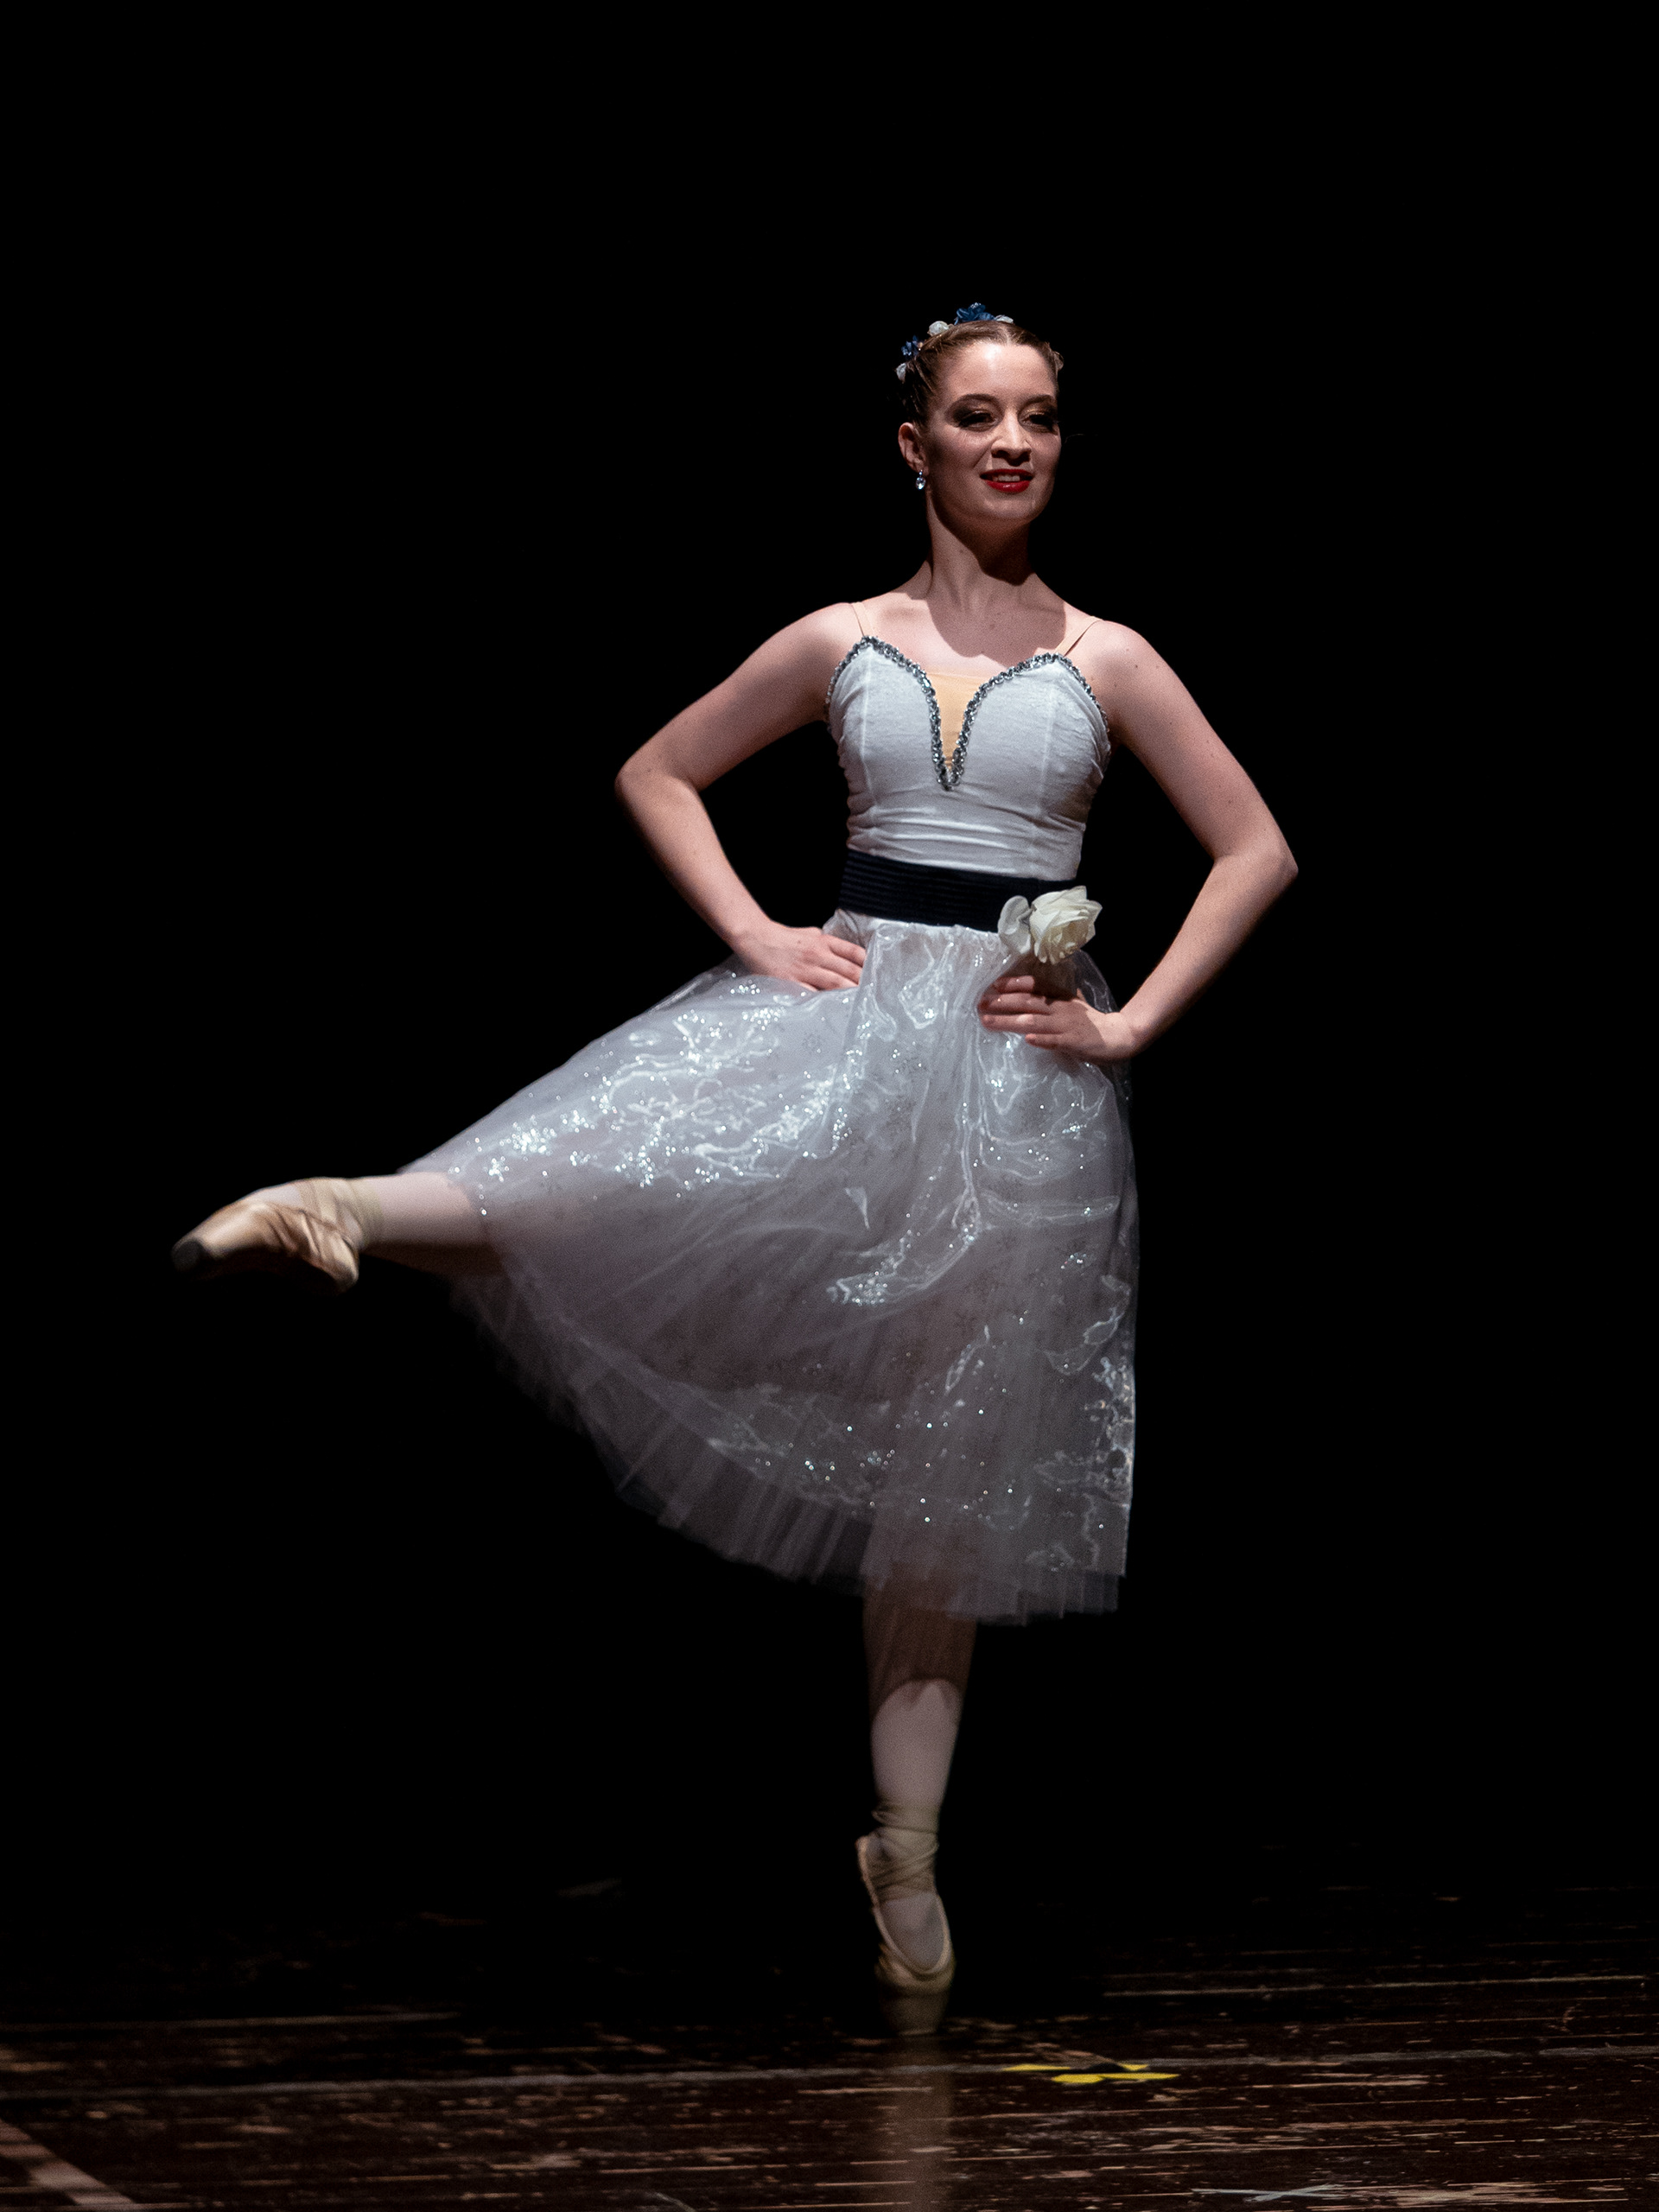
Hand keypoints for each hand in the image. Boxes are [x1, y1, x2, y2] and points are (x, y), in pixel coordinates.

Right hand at [734, 922, 866, 991]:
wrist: (755, 937)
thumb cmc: (782, 936)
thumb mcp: (809, 933)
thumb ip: (826, 943)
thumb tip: (842, 953)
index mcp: (824, 942)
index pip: (854, 953)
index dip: (867, 965)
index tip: (876, 975)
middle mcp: (818, 955)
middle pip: (848, 970)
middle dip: (863, 984)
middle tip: (875, 995)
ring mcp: (805, 969)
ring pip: (835, 983)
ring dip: (850, 994)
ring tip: (862, 1004)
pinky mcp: (792, 982)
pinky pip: (812, 994)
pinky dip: (824, 1002)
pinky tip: (835, 1010)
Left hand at [977, 973, 1139, 1060]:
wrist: (1117, 1036)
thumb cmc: (1090, 1021)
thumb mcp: (1071, 1003)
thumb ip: (1053, 997)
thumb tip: (1031, 989)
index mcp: (1060, 997)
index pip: (1034, 985)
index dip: (1013, 984)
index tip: (993, 985)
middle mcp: (1059, 1008)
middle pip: (1027, 1002)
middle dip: (1002, 1002)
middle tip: (980, 1003)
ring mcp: (1065, 1025)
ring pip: (1033, 1022)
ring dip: (1009, 1021)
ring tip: (988, 1022)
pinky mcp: (1073, 1042)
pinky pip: (1054, 1041)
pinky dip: (1041, 1040)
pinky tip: (1026, 1040)